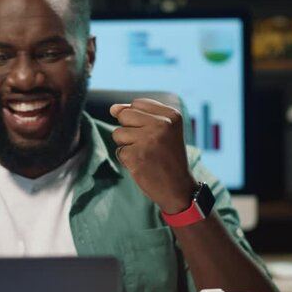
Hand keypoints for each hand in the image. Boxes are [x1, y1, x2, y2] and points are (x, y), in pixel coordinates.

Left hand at [110, 98, 196, 213]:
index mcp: (172, 115)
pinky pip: (119, 151)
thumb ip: (138, 115)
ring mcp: (148, 140)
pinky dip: (126, 159)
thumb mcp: (163, 130)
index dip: (137, 119)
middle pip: (124, 115)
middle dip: (129, 130)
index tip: (153, 134)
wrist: (178, 188)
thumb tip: (113, 108)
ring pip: (118, 133)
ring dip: (126, 145)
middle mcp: (162, 124)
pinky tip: (142, 165)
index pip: (137, 103)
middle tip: (147, 145)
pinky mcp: (136, 155)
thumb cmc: (167, 157)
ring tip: (145, 155)